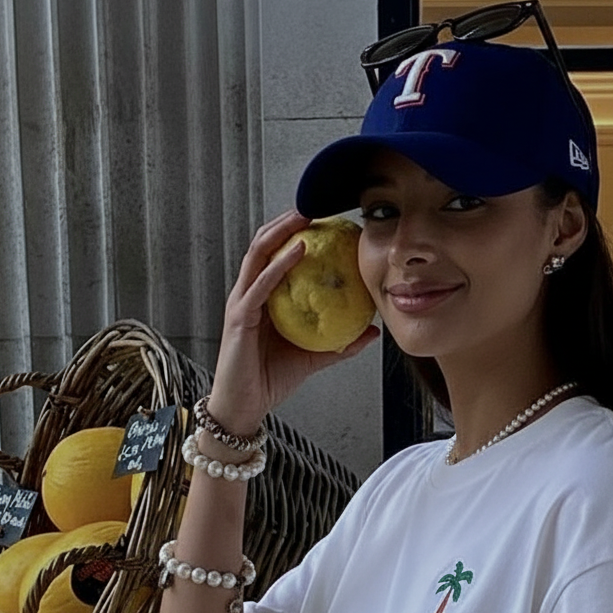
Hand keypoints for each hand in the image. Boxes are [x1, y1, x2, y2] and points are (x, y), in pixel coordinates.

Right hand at [208, 210, 379, 434]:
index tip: (323, 222)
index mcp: (262, 299)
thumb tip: (372, 331)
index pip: (276, 257)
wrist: (244, 407)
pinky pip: (262, 284)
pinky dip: (280, 264)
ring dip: (281, 231)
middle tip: (314, 206)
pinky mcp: (239, 316)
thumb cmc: (270, 380)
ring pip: (258, 254)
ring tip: (305, 215)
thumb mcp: (313, 357)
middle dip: (286, 221)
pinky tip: (299, 250)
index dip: (295, 235)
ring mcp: (241, 302)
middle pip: (264, 245)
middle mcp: (248, 294)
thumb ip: (340, 343)